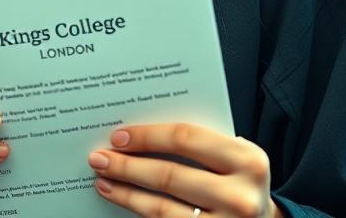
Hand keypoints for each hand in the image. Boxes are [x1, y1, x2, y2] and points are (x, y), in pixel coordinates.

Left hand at [89, 124, 280, 217]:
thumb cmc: (240, 182)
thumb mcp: (234, 158)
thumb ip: (201, 144)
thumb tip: (139, 134)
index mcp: (248, 160)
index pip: (186, 138)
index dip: (147, 136)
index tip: (118, 136)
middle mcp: (240, 196)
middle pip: (169, 175)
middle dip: (127, 165)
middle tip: (98, 157)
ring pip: (161, 209)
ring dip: (126, 193)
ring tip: (103, 181)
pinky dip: (138, 213)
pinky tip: (122, 201)